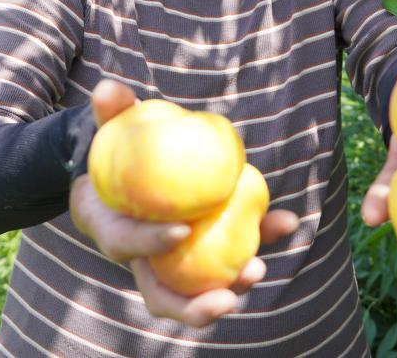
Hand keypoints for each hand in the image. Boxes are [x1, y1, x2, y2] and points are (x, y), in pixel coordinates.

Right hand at [70, 80, 299, 327]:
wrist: (131, 169)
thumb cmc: (119, 147)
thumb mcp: (111, 125)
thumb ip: (109, 109)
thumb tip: (108, 90)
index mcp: (113, 230)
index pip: (126, 244)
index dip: (150, 242)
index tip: (180, 230)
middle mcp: (143, 258)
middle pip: (163, 296)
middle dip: (194, 306)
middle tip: (227, 294)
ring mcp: (177, 261)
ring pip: (199, 291)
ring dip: (232, 285)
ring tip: (258, 268)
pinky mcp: (208, 249)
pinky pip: (232, 252)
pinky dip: (260, 237)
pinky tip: (288, 222)